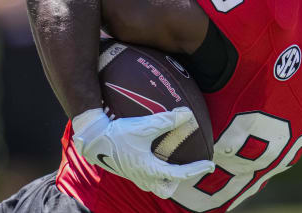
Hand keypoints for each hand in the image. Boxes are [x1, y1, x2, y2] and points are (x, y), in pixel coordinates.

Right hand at [72, 107, 214, 197]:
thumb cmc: (117, 134)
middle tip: (189, 167)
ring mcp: (133, 175)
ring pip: (154, 184)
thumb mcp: (145, 126)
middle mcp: (142, 177)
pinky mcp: (126, 169)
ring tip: (172, 162)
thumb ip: (167, 120)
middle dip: (178, 181)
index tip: (210, 164)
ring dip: (165, 177)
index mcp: (150, 170)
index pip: (180, 174)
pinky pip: (144, 175)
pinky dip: (154, 169)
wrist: (91, 138)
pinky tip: (153, 152)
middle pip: (166, 188)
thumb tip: (187, 113)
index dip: (197, 169)